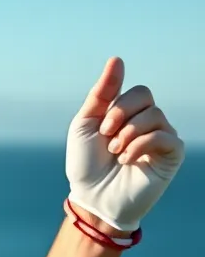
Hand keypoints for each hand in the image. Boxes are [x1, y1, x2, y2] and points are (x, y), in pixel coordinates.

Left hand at [65, 57, 184, 231]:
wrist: (92, 197)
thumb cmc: (86, 163)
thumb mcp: (86, 123)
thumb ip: (102, 92)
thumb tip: (117, 59)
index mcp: (130, 113)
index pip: (137, 90)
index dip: (118, 104)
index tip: (101, 127)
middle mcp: (149, 122)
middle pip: (146, 97)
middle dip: (120, 115)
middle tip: (107, 138)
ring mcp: (162, 138)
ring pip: (155, 116)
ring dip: (128, 134)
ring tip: (115, 153)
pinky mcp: (171, 155)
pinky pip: (165, 137)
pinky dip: (140, 146)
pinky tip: (127, 160)